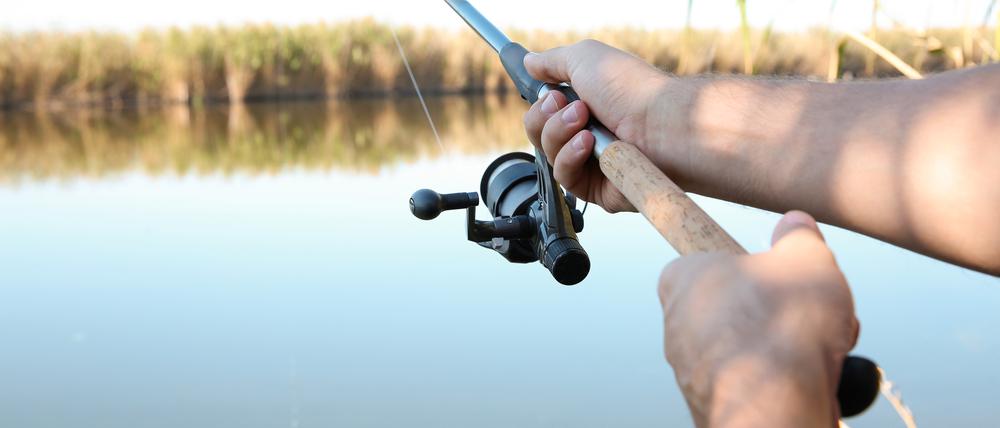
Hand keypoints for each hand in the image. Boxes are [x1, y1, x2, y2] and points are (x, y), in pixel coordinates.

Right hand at [522, 40, 670, 212]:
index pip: (542, 113)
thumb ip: (552, 61)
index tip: (554, 94)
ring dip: (559, 134)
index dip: (541, 105)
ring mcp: (591, 163)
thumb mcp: (586, 59)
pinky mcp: (596, 188)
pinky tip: (588, 145)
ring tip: (585, 123)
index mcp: (584, 107)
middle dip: (547, 118)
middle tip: (575, 107)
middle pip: (538, 134)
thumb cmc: (631, 90)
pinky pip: (564, 177)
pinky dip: (570, 157)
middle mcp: (586, 134)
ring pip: (548, 155)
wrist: (660, 124)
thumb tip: (529, 62)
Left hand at [659, 211, 858, 427]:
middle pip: (736, 307)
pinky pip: (753, 382)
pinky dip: (781, 380)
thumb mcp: (806, 257)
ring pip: (748, 346)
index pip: (706, 260)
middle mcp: (677, 325)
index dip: (749, 265)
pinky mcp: (711, 402)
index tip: (778, 274)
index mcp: (683, 279)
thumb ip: (799, 236)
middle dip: (777, 310)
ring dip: (785, 346)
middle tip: (811, 313)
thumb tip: (796, 224)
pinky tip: (811, 382)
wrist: (776, 408)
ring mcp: (691, 368)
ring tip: (820, 351)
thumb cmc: (782, 325)